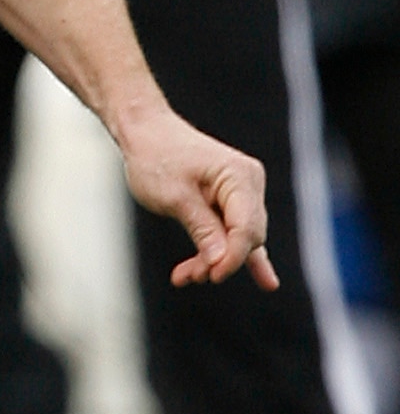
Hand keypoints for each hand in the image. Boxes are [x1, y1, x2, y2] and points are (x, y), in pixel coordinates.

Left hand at [113, 98, 277, 290]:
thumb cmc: (156, 158)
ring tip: (184, 277)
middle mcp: (248, 184)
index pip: (246, 229)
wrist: (146, 132)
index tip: (209, 276)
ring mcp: (241, 193)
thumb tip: (221, 263)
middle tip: (186, 276)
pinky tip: (267, 281)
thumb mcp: (174, 198)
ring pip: (237, 239)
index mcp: (239, 177)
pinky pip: (237, 233)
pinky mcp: (230, 202)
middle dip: (219, 261)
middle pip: (245, 238)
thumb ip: (202, 230)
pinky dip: (233, 254)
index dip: (231, 258)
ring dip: (213, 259)